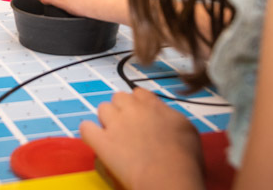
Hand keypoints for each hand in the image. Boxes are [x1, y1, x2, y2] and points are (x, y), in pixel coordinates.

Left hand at [81, 88, 203, 189]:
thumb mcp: (186, 128)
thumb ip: (169, 116)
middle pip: (118, 98)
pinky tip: (96, 140)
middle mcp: (132, 109)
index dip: (139, 105)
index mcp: (152, 104)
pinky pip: (86, 128)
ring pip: (102, 109)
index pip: (138, 94)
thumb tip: (163, 116)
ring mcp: (115, 124)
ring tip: (114, 135)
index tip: (142, 116)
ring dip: (106, 120)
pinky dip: (90, 132)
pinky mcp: (101, 142)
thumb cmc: (184, 159)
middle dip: (121, 110)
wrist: (169, 178)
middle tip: (128, 127)